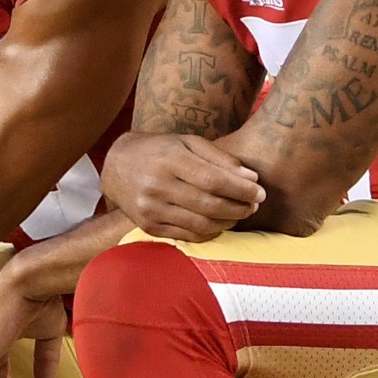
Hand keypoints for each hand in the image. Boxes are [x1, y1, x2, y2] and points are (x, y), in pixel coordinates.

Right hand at [99, 133, 264, 241]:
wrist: (117, 165)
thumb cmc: (160, 150)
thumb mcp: (188, 142)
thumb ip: (220, 159)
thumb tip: (252, 179)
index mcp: (169, 160)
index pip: (213, 180)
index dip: (241, 190)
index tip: (260, 193)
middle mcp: (157, 186)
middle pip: (209, 205)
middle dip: (239, 207)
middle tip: (254, 205)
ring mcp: (151, 209)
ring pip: (201, 224)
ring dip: (228, 222)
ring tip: (240, 213)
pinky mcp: (149, 227)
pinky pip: (188, 235)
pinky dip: (210, 232)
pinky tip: (220, 223)